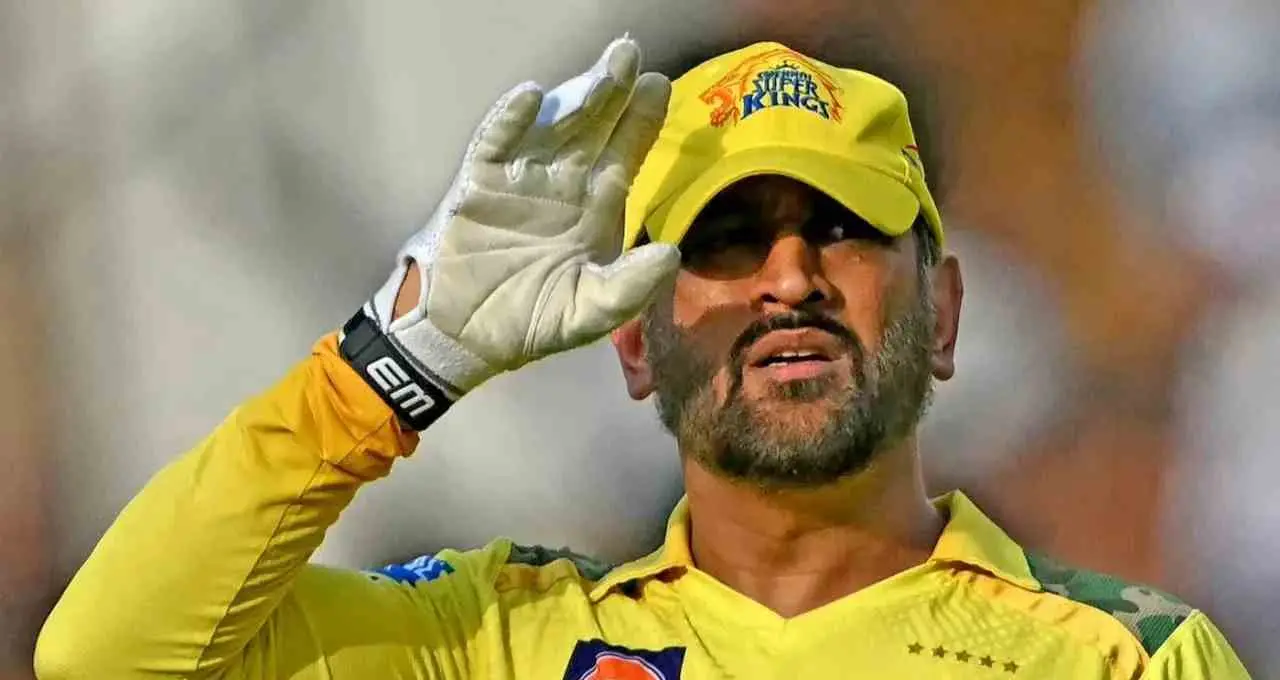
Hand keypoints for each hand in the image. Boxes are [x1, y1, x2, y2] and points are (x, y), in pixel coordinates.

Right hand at [340, 38, 679, 428]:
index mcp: (594, 209)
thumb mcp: (589, 314)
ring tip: (601, 70)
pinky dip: (510, 121)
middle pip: (592, 129)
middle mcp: (562, 185)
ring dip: (574, 97)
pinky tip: (530, 96)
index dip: (640, 122)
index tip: (659, 87)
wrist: (464, 338)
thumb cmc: (530, 322)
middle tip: (629, 55)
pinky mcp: (479, 185)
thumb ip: (630, 288)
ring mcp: (520, 180)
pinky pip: (496, 145)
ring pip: (551, 128)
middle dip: (611, 92)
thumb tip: (671, 254)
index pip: (624, 156)